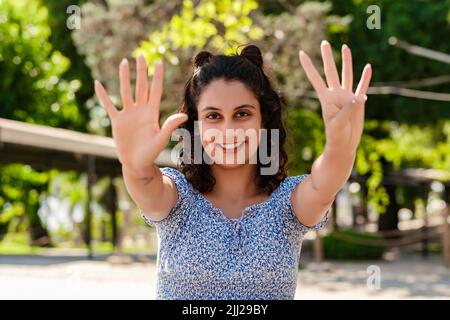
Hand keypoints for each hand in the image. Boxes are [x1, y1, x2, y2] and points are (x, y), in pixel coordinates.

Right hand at [95, 55, 187, 171]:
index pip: (155, 90)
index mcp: (152, 113)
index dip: (157, 77)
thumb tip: (184, 116)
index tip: (159, 62)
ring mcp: (128, 114)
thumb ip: (170, 126)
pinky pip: (109, 105)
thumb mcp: (161, 138)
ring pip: (126, 92)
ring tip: (124, 62)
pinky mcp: (117, 121)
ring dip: (124, 77)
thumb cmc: (152, 153)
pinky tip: (98, 84)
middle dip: (141, 71)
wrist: (137, 163)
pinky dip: (103, 96)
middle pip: (141, 86)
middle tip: (141, 55)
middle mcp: (140, 110)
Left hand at [299, 40, 371, 152]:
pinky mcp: (359, 102)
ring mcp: (347, 97)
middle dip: (327, 57)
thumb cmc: (337, 135)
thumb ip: (348, 110)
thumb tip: (360, 96)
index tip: (301, 53)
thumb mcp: (339, 124)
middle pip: (331, 71)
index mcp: (326, 98)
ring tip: (345, 47)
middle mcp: (335, 94)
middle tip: (324, 42)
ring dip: (346, 61)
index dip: (309, 66)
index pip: (315, 79)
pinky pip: (363, 86)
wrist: (344, 143)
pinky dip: (365, 77)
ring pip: (347, 74)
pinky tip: (368, 67)